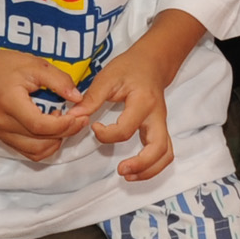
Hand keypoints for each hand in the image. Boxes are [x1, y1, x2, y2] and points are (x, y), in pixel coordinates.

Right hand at [0, 46, 88, 161]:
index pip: (39, 125)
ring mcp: (1, 134)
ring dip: (56, 141)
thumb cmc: (5, 66)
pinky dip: (46, 145)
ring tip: (63, 122)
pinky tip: (52, 128)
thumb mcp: (35, 65)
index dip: (63, 125)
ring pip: (36, 151)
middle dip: (65, 132)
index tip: (78, 115)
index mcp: (9, 102)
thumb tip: (78, 98)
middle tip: (79, 117)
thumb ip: (59, 81)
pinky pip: (29, 152)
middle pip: (40, 141)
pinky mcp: (3, 138)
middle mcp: (2, 123)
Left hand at [81, 48, 173, 181]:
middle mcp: (157, 116)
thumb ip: (92, 98)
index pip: (126, 129)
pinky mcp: (160, 129)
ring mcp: (161, 124)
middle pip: (159, 148)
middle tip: (121, 171)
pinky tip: (136, 170)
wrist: (151, 62)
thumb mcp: (108, 77)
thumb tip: (74, 118)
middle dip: (141, 164)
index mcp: (143, 102)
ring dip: (149, 170)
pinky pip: (164, 152)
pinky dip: (153, 166)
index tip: (94, 127)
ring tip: (128, 176)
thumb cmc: (129, 68)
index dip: (106, 135)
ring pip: (166, 154)